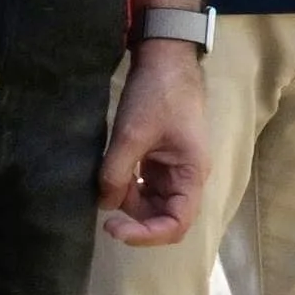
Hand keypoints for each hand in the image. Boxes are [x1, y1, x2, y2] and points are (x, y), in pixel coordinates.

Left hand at [101, 41, 210, 248]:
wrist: (165, 59)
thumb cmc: (157, 94)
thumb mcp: (132, 134)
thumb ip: (117, 173)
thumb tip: (105, 205)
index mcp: (191, 174)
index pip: (176, 224)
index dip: (146, 235)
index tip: (114, 228)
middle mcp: (185, 178)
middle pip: (163, 217)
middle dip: (134, 220)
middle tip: (104, 213)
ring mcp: (172, 170)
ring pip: (151, 204)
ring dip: (127, 203)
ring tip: (105, 185)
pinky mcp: (159, 161)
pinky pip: (144, 187)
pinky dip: (126, 188)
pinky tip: (111, 177)